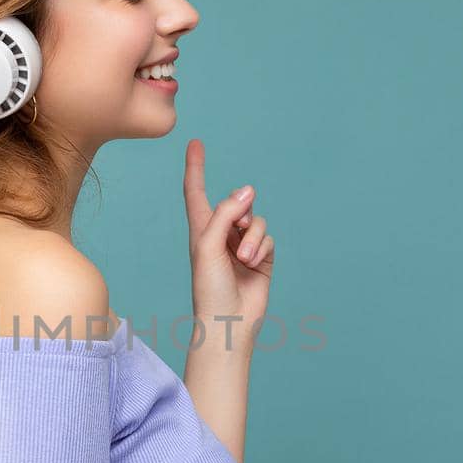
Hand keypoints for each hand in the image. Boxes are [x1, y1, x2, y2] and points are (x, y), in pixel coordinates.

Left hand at [182, 137, 273, 347]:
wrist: (228, 320)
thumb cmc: (209, 287)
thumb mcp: (208, 245)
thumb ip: (224, 214)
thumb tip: (247, 190)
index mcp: (200, 228)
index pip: (196, 191)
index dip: (196, 167)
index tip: (195, 142)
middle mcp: (221, 233)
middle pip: (236, 203)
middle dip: (239, 212)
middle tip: (236, 228)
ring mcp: (242, 244)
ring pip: (256, 219)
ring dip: (252, 236)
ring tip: (244, 258)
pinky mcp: (261, 256)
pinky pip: (268, 237)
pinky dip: (261, 248)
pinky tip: (253, 264)